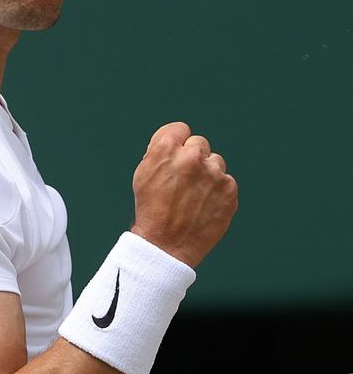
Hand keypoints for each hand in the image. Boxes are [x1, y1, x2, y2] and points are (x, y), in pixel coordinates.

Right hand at [130, 122, 237, 267]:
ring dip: (207, 174)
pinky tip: (204, 205)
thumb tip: (178, 142)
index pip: (180, 129)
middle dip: (192, 158)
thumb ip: (160, 152)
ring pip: (215, 162)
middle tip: (183, 181)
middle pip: (199, 143)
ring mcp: (213, 173)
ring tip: (193, 196)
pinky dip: (217, 191)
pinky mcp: (229, 190)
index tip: (175, 156)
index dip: (176, 143)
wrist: (166, 245)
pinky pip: (226, 181)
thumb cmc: (151, 210)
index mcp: (166, 149)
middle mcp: (192, 157)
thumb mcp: (143, 174)